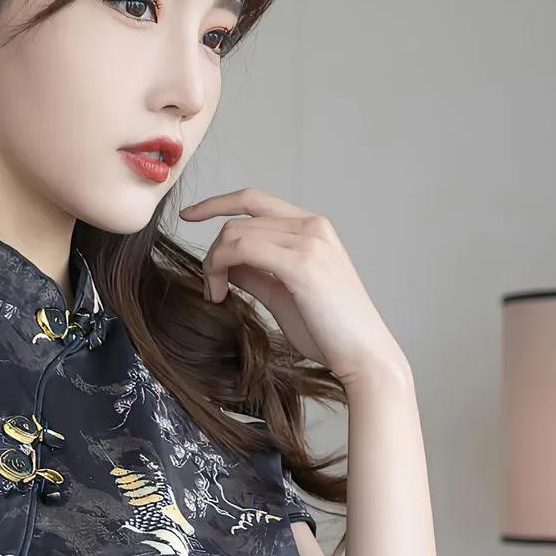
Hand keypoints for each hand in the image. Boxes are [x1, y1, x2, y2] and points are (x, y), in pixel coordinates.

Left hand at [176, 187, 405, 385]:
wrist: (364, 356)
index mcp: (312, 227)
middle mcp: (312, 226)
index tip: (190, 216)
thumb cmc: (329, 331)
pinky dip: (220, 267)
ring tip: (217, 294)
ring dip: (214, 263)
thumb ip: (255, 273)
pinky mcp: (302, 263)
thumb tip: (225, 263)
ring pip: (236, 233)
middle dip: (213, 252)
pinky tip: (220, 293)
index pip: (254, 200)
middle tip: (211, 287)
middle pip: (239, 219)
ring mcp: (309, 241)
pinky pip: (242, 249)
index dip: (217, 203)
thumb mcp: (282, 294)